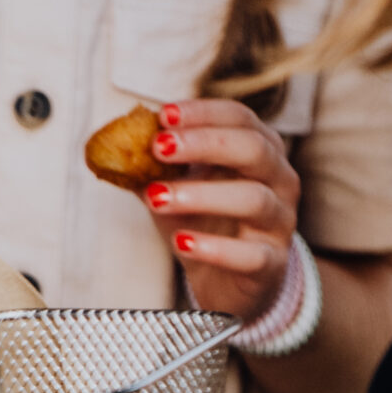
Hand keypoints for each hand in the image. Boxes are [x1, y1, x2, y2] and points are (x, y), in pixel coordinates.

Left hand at [140, 100, 298, 321]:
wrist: (225, 280)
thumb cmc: (201, 220)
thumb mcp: (173, 186)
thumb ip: (149, 165)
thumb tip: (111, 144)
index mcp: (258, 149)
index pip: (239, 118)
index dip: (203, 113)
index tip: (164, 115)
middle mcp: (278, 179)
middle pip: (254, 149)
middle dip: (204, 143)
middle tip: (159, 147)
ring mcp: (279, 221)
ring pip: (254, 199)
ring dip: (201, 194)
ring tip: (157, 197)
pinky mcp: (272, 262)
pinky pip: (252, 254)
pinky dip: (215, 247)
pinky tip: (181, 242)